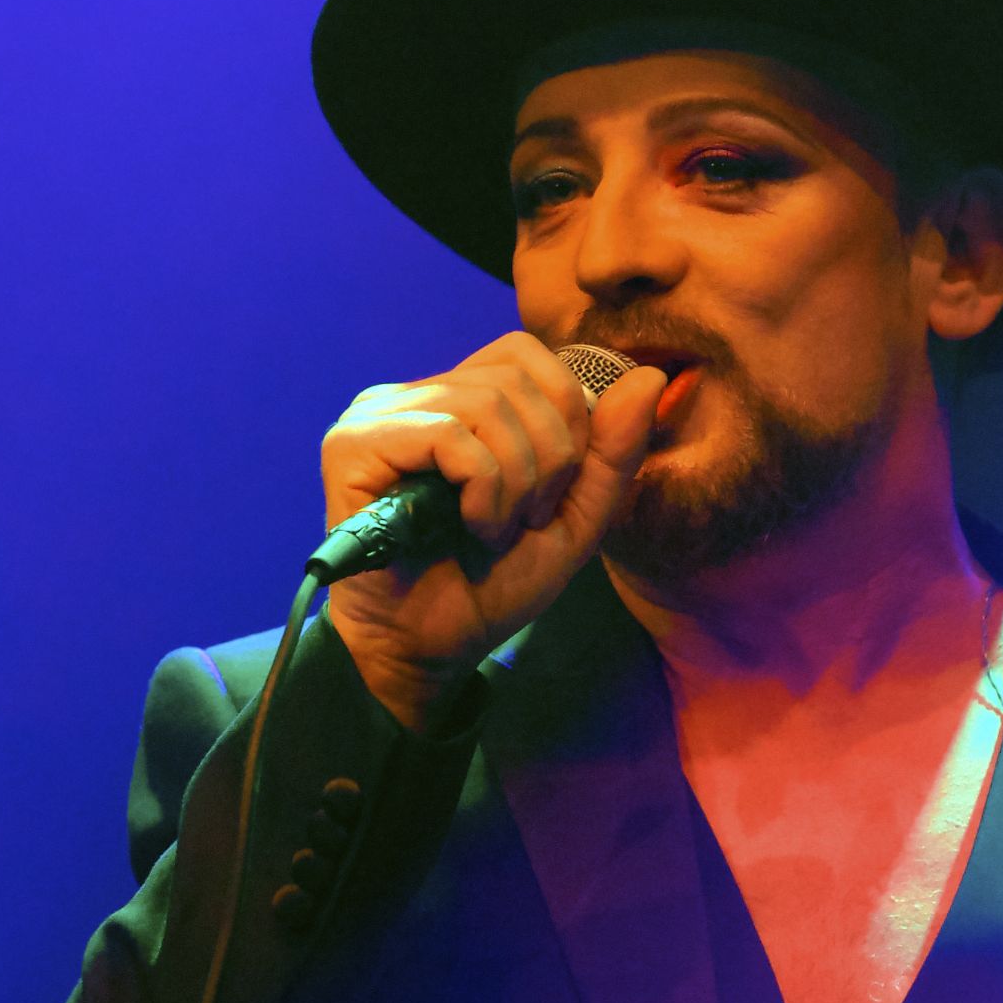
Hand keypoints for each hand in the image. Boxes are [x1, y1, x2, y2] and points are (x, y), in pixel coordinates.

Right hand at [316, 331, 663, 730]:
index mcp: (458, 399)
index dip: (564, 414)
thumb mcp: (574, 518)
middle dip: (549, 458)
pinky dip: (482, 490)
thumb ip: (612, 452)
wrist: (431, 649)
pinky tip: (471, 529)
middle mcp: (414, 396)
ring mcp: (378, 416)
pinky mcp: (353, 445)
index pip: (526, 353)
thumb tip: (649, 377)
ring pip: (489, 405)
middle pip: (517, 378)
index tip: (552, 491)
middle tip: (526, 521)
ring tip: (495, 531)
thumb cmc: (492, 584)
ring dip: (516, 482)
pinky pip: (449, 436)